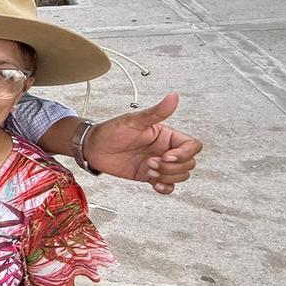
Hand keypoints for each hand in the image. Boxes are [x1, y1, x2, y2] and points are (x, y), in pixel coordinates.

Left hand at [85, 93, 201, 193]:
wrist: (92, 148)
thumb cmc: (111, 131)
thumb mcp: (133, 121)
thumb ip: (156, 112)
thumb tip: (173, 96)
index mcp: (166, 135)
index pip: (192, 146)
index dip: (184, 154)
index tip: (166, 156)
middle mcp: (165, 149)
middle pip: (189, 163)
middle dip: (172, 167)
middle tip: (150, 163)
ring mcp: (158, 164)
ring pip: (180, 176)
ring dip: (167, 177)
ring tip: (148, 170)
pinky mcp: (149, 176)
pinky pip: (168, 187)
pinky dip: (165, 188)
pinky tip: (153, 183)